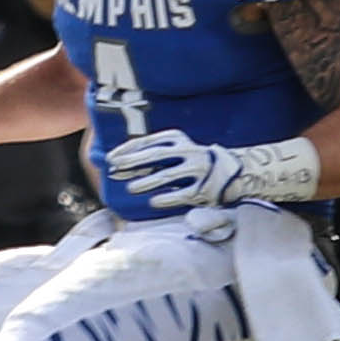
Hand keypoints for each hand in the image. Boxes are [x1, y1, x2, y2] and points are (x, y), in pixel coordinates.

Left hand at [107, 130, 245, 209]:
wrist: (229, 172)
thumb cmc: (190, 161)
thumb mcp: (173, 150)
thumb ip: (149, 156)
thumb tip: (117, 166)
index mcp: (177, 138)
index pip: (147, 141)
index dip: (127, 150)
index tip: (110, 159)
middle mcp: (188, 151)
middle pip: (155, 155)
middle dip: (133, 162)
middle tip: (115, 169)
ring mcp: (197, 169)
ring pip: (167, 175)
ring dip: (147, 182)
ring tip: (131, 188)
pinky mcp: (203, 188)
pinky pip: (182, 194)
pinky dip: (166, 198)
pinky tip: (153, 202)